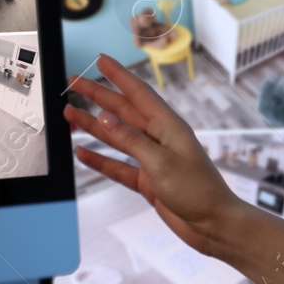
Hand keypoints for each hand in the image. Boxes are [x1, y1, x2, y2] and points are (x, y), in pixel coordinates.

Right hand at [65, 54, 242, 258]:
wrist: (213, 224)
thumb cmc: (197, 190)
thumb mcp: (160, 162)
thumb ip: (130, 139)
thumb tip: (104, 117)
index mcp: (168, 126)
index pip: (138, 93)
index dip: (118, 75)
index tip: (100, 59)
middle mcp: (160, 139)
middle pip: (123, 111)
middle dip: (98, 95)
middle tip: (74, 82)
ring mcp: (153, 160)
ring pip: (117, 137)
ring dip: (94, 126)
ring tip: (69, 114)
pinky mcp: (149, 181)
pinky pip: (119, 166)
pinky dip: (101, 160)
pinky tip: (83, 153)